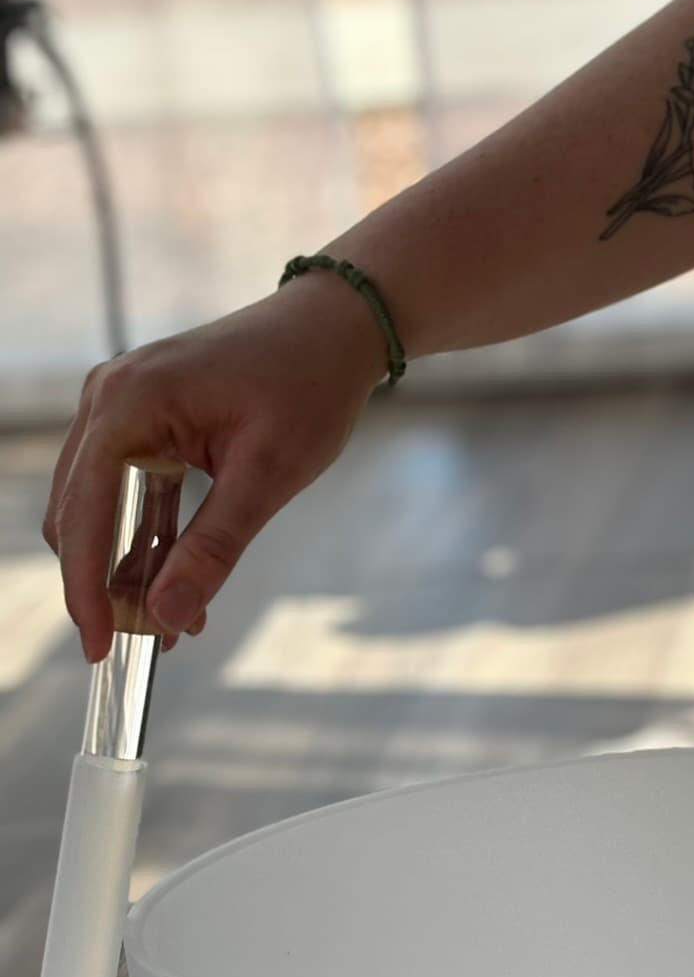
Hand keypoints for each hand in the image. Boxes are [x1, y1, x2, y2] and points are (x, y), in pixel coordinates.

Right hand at [44, 278, 386, 661]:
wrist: (331, 328)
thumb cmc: (309, 384)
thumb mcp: (270, 475)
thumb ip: (214, 547)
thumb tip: (166, 614)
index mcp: (129, 402)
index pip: (84, 512)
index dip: (85, 588)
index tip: (101, 648)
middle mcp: (108, 397)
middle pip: (77, 513)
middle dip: (106, 583)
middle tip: (149, 643)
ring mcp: (118, 404)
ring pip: (96, 506)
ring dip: (125, 564)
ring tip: (174, 619)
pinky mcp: (138, 417)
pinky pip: (121, 488)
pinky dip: (141, 536)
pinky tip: (177, 579)